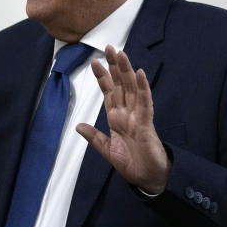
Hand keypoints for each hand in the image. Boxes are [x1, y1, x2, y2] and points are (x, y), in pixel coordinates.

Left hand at [76, 45, 170, 193]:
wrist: (148, 180)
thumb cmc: (133, 164)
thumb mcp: (107, 150)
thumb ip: (94, 137)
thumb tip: (78, 126)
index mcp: (117, 118)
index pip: (109, 92)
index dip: (103, 77)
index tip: (94, 61)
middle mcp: (127, 114)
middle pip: (120, 85)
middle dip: (114, 66)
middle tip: (108, 47)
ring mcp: (138, 117)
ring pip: (132, 89)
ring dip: (126, 71)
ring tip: (121, 54)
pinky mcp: (147, 125)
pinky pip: (145, 103)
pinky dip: (142, 88)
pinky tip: (139, 74)